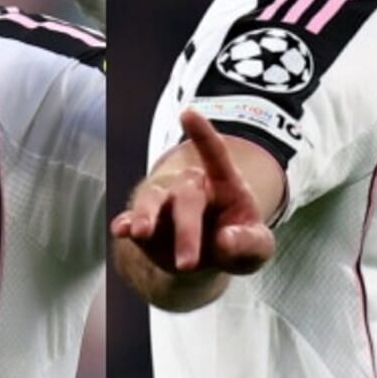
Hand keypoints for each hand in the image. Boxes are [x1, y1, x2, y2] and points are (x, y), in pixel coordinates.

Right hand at [111, 109, 275, 276]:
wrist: (202, 263)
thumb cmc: (235, 245)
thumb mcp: (255, 249)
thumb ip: (248, 244)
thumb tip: (225, 240)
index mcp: (225, 184)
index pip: (215, 155)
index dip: (202, 134)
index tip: (187, 113)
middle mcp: (191, 186)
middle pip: (187, 197)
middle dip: (187, 232)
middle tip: (189, 264)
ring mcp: (165, 203)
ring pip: (153, 201)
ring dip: (146, 217)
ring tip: (141, 232)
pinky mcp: (144, 223)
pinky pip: (132, 220)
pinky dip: (126, 224)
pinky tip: (121, 230)